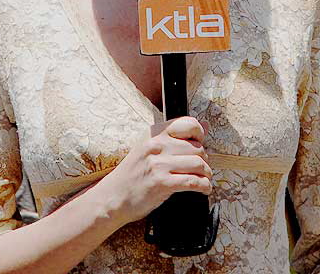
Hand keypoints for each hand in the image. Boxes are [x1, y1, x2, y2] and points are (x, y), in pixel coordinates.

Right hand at [97, 116, 211, 225]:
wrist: (113, 196)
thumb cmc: (133, 173)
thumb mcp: (149, 148)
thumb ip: (176, 137)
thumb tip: (206, 125)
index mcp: (154, 133)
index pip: (188, 124)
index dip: (199, 135)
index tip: (198, 145)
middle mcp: (156, 145)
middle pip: (197, 147)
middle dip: (204, 160)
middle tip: (200, 169)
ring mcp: (158, 164)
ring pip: (198, 164)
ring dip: (206, 174)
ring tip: (203, 179)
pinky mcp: (162, 183)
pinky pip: (194, 181)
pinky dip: (204, 187)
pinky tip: (203, 189)